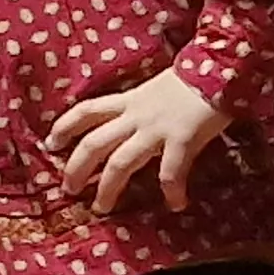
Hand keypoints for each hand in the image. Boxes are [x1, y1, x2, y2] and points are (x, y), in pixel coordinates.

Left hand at [50, 70, 229, 214]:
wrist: (222, 66)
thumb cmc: (195, 77)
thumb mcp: (157, 87)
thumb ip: (143, 104)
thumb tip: (134, 119)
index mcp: (130, 100)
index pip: (87, 111)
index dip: (65, 127)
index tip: (51, 144)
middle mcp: (136, 115)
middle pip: (94, 143)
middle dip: (76, 168)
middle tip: (68, 189)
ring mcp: (157, 128)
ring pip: (120, 163)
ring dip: (108, 188)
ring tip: (101, 207)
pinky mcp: (182, 138)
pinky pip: (171, 171)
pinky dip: (172, 190)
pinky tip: (176, 204)